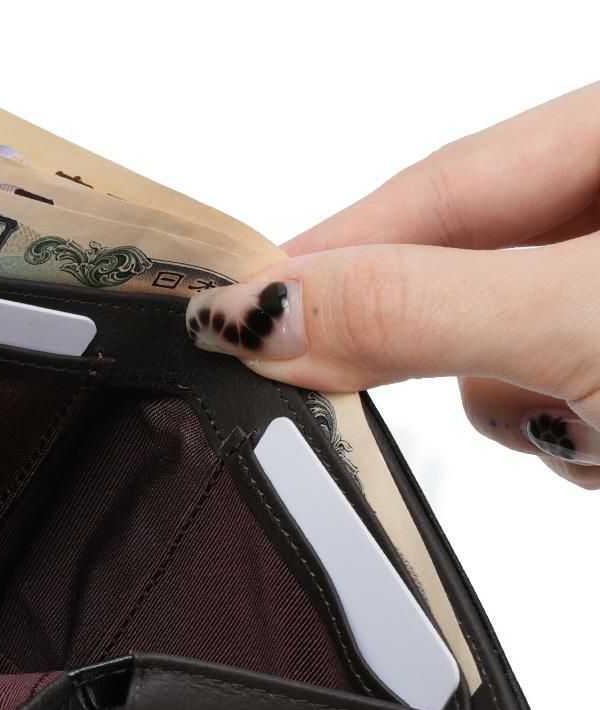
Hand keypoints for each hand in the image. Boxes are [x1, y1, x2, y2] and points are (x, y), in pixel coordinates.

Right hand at [185, 83, 599, 487]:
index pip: (444, 180)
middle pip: (463, 271)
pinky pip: (551, 396)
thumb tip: (266, 317)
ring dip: (517, 408)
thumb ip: (415, 312)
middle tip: (325, 388)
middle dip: (430, 347)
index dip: (334, 249)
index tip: (237, 308)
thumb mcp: (580, 321)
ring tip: (584, 430)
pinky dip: (564, 436)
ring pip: (505, 348)